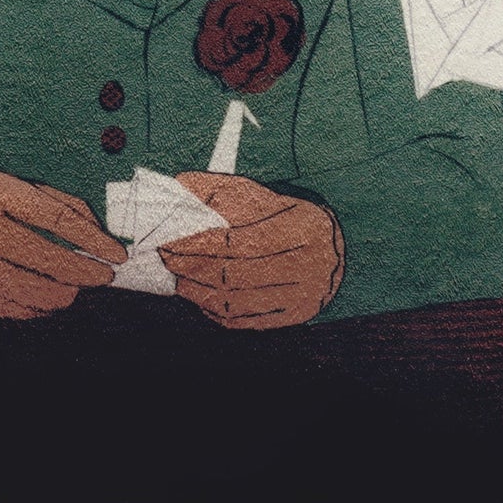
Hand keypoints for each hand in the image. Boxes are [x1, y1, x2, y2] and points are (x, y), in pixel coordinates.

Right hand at [0, 170, 124, 318]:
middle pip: (41, 254)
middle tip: (101, 278)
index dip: (91, 239)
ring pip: (19, 285)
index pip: (55, 218)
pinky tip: (43, 308)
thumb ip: (54, 200)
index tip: (115, 254)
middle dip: (80, 270)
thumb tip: (94, 229)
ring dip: (56, 294)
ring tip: (73, 294)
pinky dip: (24, 310)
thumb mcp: (9, 181)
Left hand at [161, 177, 342, 329]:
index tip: (170, 240)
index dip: (198, 244)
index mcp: (301, 228)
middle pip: (234, 273)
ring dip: (198, 291)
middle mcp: (307, 265)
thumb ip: (225, 190)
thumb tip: (184, 183)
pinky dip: (216, 311)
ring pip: (237, 300)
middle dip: (191, 267)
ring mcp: (303, 295)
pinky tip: (200, 297)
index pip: (237, 242)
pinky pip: (246, 320)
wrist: (335, 249)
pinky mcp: (295, 315)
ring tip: (178, 278)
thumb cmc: (292, 218)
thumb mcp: (267, 197)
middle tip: (167, 258)